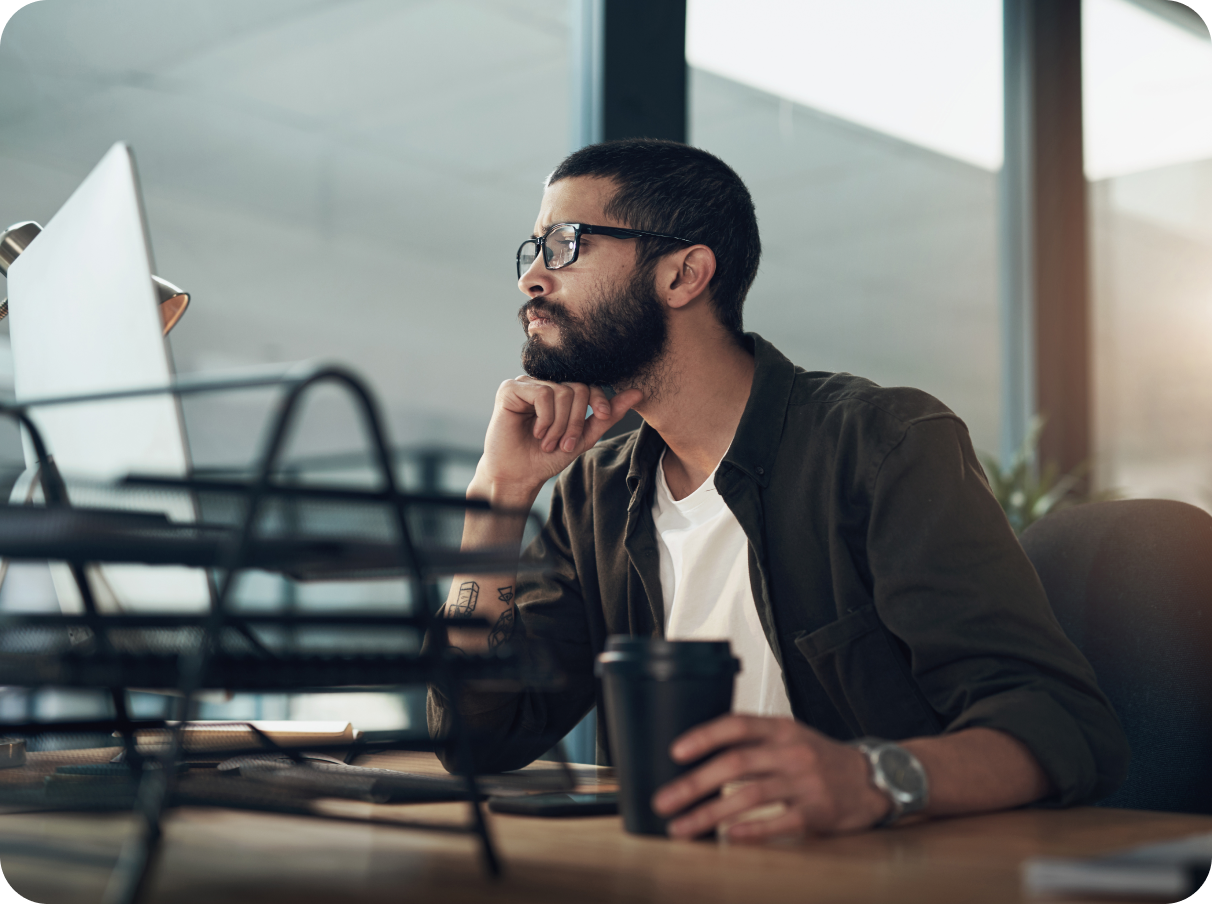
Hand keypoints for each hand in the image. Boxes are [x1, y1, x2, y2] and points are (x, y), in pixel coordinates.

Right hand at [473, 377, 642, 502]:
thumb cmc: (546, 457)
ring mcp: (526, 384)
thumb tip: (638, 393)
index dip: (599, 400)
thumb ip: (607, 416)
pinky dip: (545, 418)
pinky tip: (536, 432)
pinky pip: (543, 393)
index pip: (589, 385)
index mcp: (560, 392)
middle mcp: (543, 383)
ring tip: (548, 442)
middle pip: (577, 388)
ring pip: (562, 392)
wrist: (518, 475)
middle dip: (576, 421)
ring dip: (559, 425)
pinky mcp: (510, 389)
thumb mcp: (583, 437)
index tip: (601, 416)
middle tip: (564, 443)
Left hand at [651, 715, 891, 840]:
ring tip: (682, 827)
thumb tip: (699, 758)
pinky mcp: (818, 812)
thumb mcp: (789, 736)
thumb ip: (752, 743)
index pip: (736, 725)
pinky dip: (751, 830)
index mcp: (780, 729)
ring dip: (709, 813)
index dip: (703, 736)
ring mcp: (805, 782)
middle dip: (694, 783)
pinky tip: (728, 837)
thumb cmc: (820, 758)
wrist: (872, 779)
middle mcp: (791, 751)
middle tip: (664, 800)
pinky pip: (779, 821)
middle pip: (735, 764)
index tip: (674, 752)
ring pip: (749, 796)